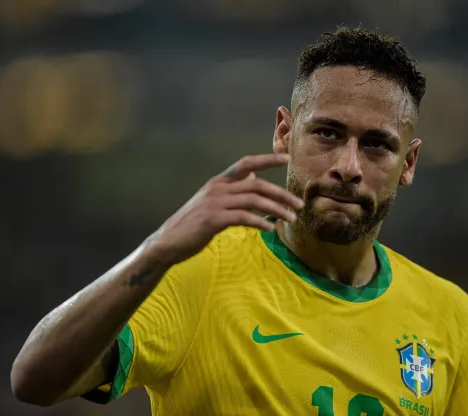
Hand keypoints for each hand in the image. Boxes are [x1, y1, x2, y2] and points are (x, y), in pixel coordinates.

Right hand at [149, 153, 303, 263]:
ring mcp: (214, 203)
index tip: (287, 157)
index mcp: (219, 182)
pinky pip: (243, 218)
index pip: (246, 163)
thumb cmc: (193, 224)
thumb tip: (253, 177)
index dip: (267, 159)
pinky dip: (259, 222)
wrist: (168, 242)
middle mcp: (217, 188)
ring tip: (292, 218)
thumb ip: (232, 189)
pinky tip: (270, 229)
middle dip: (281, 193)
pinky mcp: (213, 220)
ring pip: (253, 201)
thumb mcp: (212, 201)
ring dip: (276, 209)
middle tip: (299, 204)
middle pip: (257, 185)